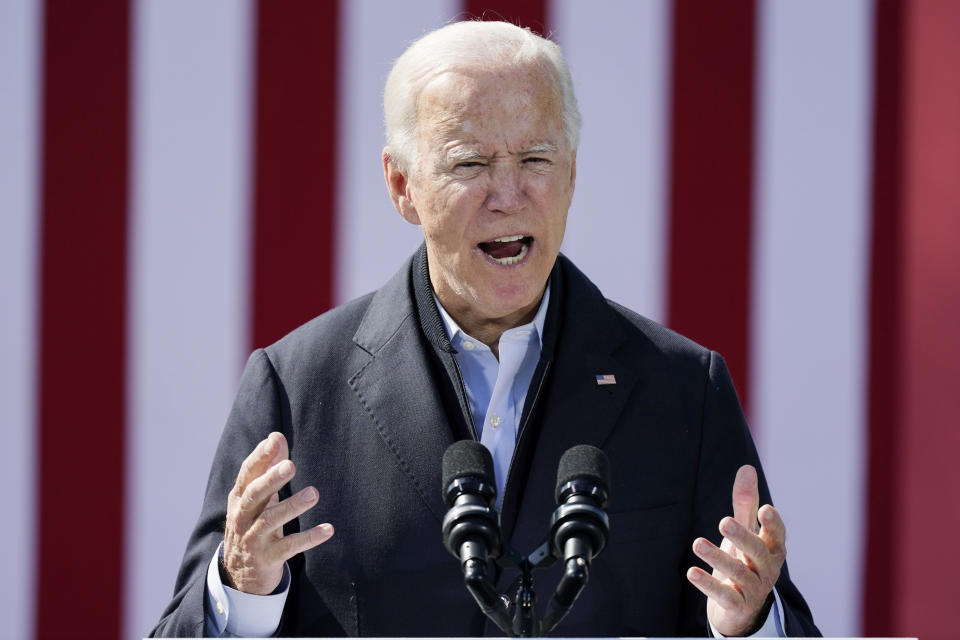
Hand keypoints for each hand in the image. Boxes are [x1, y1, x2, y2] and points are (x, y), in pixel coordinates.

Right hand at [222, 432, 333, 593]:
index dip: (260, 457)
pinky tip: (328, 529)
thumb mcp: (257, 498)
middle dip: (271, 480)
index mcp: (240, 498)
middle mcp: (243, 517)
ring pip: (270, 520)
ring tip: (313, 493)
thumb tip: (277, 436)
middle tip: (290, 465)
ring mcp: (254, 539)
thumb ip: (267, 467)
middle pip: (254, 495)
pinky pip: (289, 547)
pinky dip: (308, 538)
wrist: (238, 575)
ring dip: (292, 506)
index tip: (275, 440)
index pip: (247, 474)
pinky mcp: (268, 559)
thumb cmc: (251, 525)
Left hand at [686, 465, 785, 635]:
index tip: (764, 509)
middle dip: (742, 536)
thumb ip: (746, 503)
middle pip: (758, 552)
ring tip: (697, 543)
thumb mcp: (746, 532)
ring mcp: (754, 589)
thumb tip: (747, 468)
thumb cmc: (746, 560)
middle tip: (723, 521)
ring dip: (717, 557)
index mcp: (772, 549)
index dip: (772, 524)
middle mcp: (767, 569)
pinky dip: (708, 585)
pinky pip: (725, 595)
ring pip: (739, 573)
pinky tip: (691, 572)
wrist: (743, 608)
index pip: (777, 535)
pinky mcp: (738, 605)